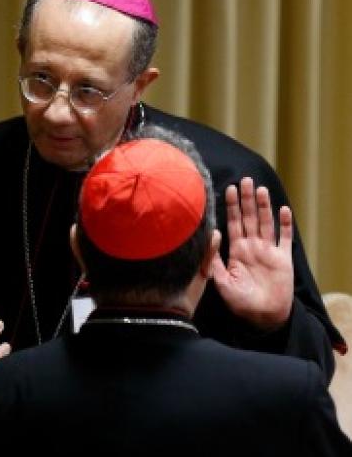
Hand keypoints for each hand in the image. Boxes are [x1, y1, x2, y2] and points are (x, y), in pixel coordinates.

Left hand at [211, 177, 293, 330]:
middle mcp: (252, 247)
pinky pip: (285, 239)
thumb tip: (211, 234)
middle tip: (244, 179)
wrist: (261, 317)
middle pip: (250, 218)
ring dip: (264, 206)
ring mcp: (268, 252)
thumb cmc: (239, 301)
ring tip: (260, 189)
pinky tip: (284, 209)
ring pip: (266, 223)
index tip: (227, 188)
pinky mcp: (283, 259)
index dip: (231, 206)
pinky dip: (285, 224)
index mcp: (237, 251)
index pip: (233, 223)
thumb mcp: (220, 280)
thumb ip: (213, 259)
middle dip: (246, 199)